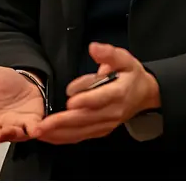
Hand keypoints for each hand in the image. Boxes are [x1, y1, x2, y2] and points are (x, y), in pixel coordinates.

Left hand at [33, 42, 160, 144]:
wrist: (145, 95)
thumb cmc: (132, 75)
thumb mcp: (124, 58)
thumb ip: (108, 53)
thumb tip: (93, 48)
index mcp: (119, 92)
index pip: (101, 98)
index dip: (86, 100)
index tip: (70, 101)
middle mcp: (112, 112)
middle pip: (86, 118)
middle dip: (62, 122)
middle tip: (42, 124)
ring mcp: (106, 124)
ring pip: (81, 131)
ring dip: (59, 133)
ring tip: (40, 132)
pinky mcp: (100, 130)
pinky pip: (81, 136)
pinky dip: (63, 138)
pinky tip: (49, 136)